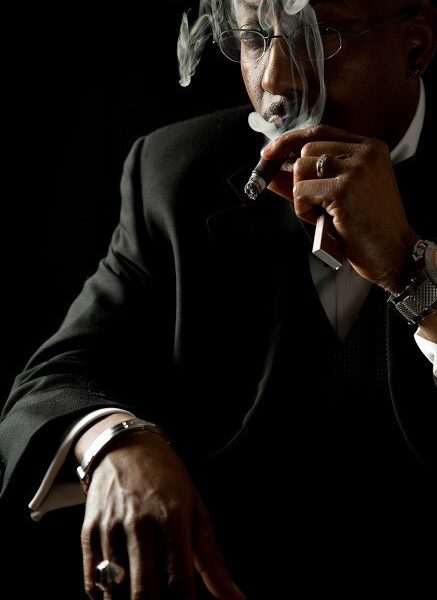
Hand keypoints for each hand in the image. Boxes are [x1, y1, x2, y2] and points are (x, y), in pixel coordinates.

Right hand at [80, 430, 244, 599]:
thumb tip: (235, 599)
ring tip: (145, 593)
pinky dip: (106, 597)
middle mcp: (140, 525)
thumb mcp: (196, 511)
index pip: (178, 583)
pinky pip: (92, 583)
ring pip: (116, 593)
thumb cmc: (168, 479)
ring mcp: (111, 529)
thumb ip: (213, 561)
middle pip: (145, 593)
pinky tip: (121, 592)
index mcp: (172, 519)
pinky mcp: (89, 532)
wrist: (126, 447)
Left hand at [262, 124, 418, 292]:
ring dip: (302, 197)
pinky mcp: (343, 189)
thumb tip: (271, 173)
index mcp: (369, 148)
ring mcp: (356, 169)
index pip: (319, 132)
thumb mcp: (338, 196)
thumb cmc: (366, 228)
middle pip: (306, 150)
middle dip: (300, 180)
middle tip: (317, 205)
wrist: (393, 253)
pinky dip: (303, 210)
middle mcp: (365, 152)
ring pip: (300, 169)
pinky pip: (300, 192)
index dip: (290, 140)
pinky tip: (323, 222)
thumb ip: (307, 180)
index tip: (268, 153)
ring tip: (323, 214)